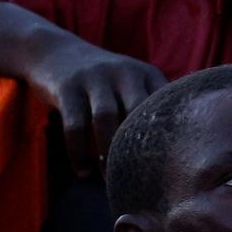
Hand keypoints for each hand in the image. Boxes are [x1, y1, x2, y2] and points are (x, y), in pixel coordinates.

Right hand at [25, 34, 165, 175]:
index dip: (168, 138)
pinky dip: (78, 152)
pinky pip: (74, 125)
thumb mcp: (132, 84)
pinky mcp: (67, 86)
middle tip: (140, 179)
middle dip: (139, 147)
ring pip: (106, 119)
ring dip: (108, 153)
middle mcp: (125, 72)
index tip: (170, 169)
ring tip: (109, 180)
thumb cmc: (104, 82)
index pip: (166, 107)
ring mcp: (95, 77)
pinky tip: (82, 172)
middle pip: (138, 112)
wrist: (56, 52)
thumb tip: (175, 156)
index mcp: (147, 75)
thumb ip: (151, 108)